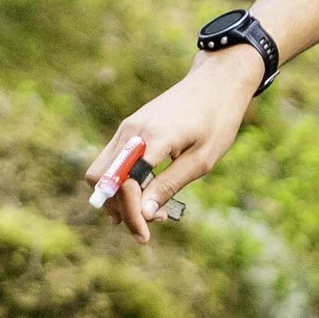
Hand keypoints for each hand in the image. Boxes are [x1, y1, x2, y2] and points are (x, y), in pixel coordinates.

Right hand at [83, 47, 261, 241]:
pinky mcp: (130, 126)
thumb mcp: (202, 160)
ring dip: (118, 196)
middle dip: (120, 208)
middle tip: (151, 222)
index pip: (125, 185)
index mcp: (153, 139)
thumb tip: (144, 214)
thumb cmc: (217, 120)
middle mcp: (131, 131)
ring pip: (101, 170)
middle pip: (102, 180)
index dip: (131, 214)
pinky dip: (121, 181)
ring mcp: (127, 126)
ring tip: (150, 209)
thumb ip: (170, 186)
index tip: (144, 235)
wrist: (216, 82)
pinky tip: (146, 192)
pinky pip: (112, 160)